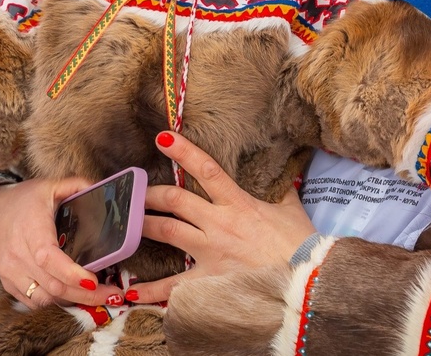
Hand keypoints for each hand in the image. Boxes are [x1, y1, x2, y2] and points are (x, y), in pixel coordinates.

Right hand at [0, 177, 124, 308]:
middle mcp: (18, 255)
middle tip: (112, 294)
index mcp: (31, 230)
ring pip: (44, 299)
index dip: (71, 273)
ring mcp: (11, 273)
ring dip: (72, 302)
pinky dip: (55, 304)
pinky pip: (34, 303)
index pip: (49, 258)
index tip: (94, 280)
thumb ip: (75, 185)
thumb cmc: (21, 200)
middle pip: (53, 285)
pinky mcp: (9, 284)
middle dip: (85, 295)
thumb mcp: (47, 186)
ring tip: (98, 298)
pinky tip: (75, 299)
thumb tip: (100, 188)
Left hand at [127, 131, 314, 304]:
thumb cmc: (303, 247)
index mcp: (239, 204)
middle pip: (175, 200)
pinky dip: (151, 291)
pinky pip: (174, 287)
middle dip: (151, 193)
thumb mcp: (293, 212)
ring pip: (168, 232)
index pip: (207, 170)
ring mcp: (211, 253)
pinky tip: (131, 292)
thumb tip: (286, 179)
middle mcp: (220, 224)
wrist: (306, 283)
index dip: (184, 152)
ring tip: (124, 225)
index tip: (164, 138)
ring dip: (143, 226)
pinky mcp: (209, 281)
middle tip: (134, 190)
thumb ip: (283, 194)